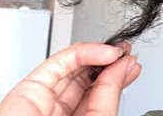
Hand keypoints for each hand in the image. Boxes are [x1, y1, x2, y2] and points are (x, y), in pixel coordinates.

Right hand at [0, 42, 140, 115]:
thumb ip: (108, 96)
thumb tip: (122, 69)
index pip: (97, 97)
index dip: (115, 79)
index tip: (132, 67)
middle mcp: (59, 113)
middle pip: (85, 79)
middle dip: (108, 63)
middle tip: (127, 54)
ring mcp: (45, 98)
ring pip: (72, 67)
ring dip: (98, 54)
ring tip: (119, 52)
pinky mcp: (31, 86)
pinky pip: (59, 62)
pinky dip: (84, 52)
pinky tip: (104, 53)